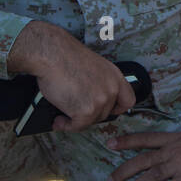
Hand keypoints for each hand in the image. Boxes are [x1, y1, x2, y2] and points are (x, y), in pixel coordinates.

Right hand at [7, 20, 135, 130]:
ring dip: (75, 120)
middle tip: (74, 110)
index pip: (128, 100)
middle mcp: (111, 88)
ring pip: (91, 121)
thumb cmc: (65, 57)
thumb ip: (98, 82)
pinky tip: (58, 121)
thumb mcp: (93, 67)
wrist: (52, 54)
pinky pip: (77, 126)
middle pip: (105, 113)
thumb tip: (90, 97)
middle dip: (89, 114)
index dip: (118, 108)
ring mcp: (101, 100)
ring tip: (62, 115)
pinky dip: (66, 126)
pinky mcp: (87, 111)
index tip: (108, 111)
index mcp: (114, 76)